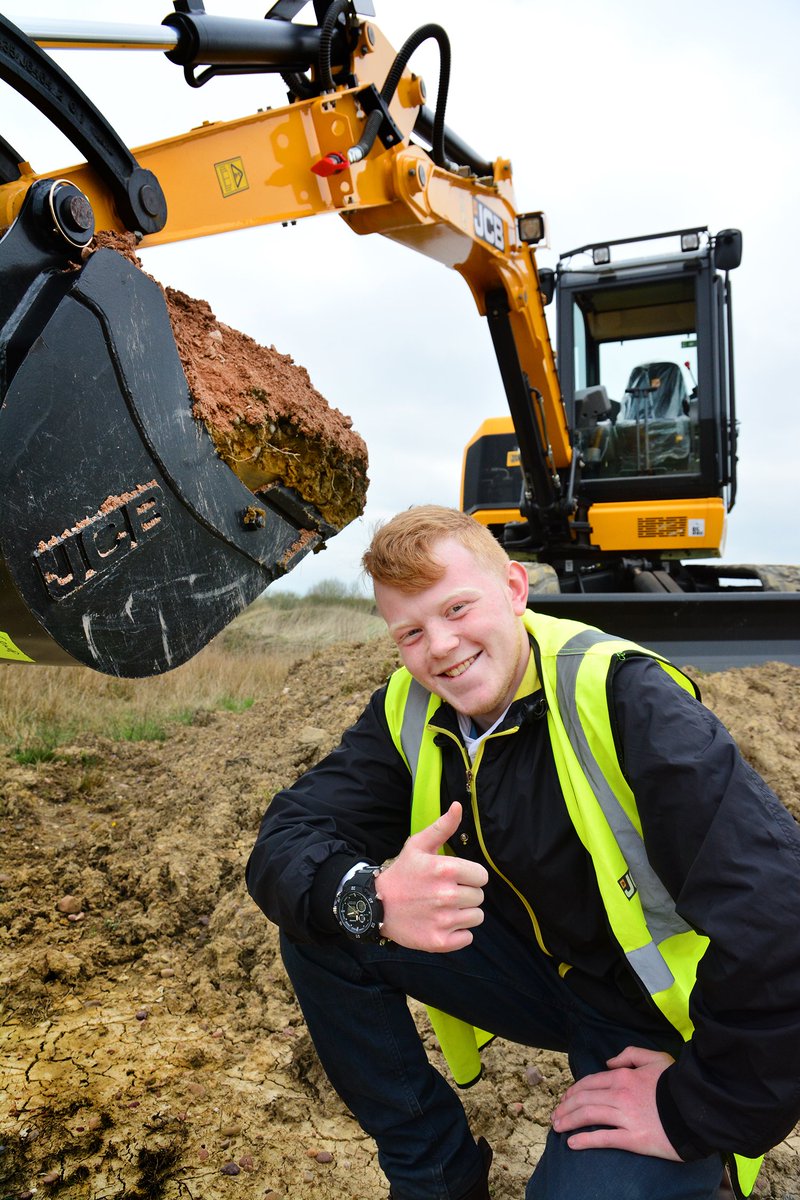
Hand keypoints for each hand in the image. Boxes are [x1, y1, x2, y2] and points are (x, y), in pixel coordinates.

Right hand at [377, 801, 488, 951]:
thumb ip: (442, 827)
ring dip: (463, 914)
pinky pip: (467, 938)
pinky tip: (441, 924)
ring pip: (476, 917)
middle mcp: (446, 895)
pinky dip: (457, 934)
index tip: (454, 877)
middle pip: (479, 897)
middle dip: (466, 894)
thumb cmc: (402, 873)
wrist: (375, 904)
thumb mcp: (418, 845)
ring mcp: (443, 920)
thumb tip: (459, 806)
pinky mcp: (439, 941)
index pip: (482, 876)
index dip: (470, 876)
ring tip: (443, 908)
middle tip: (444, 893)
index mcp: (445, 869)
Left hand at [551, 1045, 679, 1159]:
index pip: (590, 1083)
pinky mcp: (633, 1139)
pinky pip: (603, 1139)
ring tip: (557, 1127)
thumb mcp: (655, 1058)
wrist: (697, 1108)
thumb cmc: (676, 1083)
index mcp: (623, 1076)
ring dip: (569, 1121)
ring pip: (589, 1117)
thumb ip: (630, 1055)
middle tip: (555, 1116)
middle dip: (565, 1107)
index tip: (565, 1099)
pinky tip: (572, 1143)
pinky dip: (585, 1140)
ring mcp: (625, 1118)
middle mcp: (619, 1095)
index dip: (574, 1091)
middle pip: (584, 1100)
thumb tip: (608, 1063)